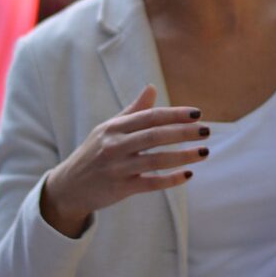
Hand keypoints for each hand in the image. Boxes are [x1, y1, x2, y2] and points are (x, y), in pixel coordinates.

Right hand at [39, 85, 207, 236]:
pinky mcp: (120, 188)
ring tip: (204, 152)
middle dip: (183, 132)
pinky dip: (170, 179)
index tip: (198, 114)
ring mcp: (117, 168)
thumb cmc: (94, 153)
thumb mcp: (108, 129)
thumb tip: (152, 88)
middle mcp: (115, 145)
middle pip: (155, 136)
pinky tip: (188, 175)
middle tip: (207, 131)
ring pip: (156, 159)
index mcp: (114, 127)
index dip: (175, 114)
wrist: (68, 187)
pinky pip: (150, 183)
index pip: (150, 117)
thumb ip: (133, 111)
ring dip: (183, 156)